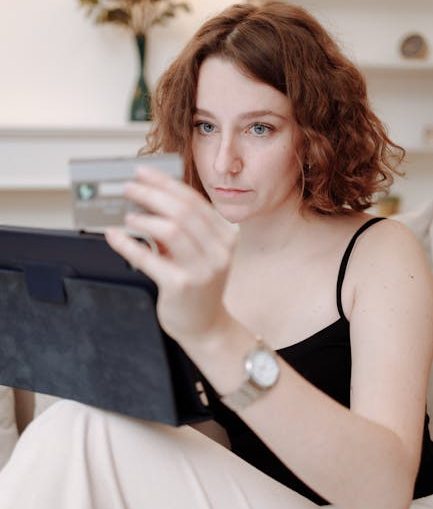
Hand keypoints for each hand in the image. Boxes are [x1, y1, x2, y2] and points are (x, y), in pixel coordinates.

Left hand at [105, 166, 237, 347]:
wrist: (206, 325)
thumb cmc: (199, 286)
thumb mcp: (198, 253)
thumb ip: (180, 228)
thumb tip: (147, 202)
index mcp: (225, 236)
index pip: (193, 201)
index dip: (165, 183)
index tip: (143, 173)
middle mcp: (218, 250)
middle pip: (182, 211)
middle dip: (151, 194)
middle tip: (129, 189)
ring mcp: (202, 269)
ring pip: (171, 229)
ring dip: (143, 218)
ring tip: (128, 216)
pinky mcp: (181, 286)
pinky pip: (149, 258)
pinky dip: (128, 244)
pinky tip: (115, 237)